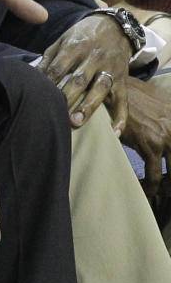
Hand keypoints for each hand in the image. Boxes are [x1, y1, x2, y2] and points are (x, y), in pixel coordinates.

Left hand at [36, 14, 131, 130]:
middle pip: (79, 79)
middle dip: (68, 97)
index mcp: (76, 47)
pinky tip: (115, 133)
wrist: (115, 26)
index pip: (59, 67)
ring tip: (77, 122)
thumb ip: (49, 59)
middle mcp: (94, 58)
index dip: (48, 83)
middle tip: (56, 113)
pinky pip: (123, 100)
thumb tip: (31, 77)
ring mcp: (110, 69)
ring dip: (89, 106)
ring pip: (100, 89)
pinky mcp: (123, 80)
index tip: (38, 97)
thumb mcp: (63, 40)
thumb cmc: (83, 36)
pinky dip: (121, 117)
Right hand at [116, 76, 170, 196]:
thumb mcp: (163, 103)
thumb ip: (170, 119)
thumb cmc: (135, 97)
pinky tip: (148, 191)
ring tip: (161, 192)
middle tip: (169, 188)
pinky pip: (154, 175)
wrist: (116, 90)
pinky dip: (151, 186)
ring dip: (168, 187)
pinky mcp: (150, 146)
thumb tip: (168, 130)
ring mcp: (166, 139)